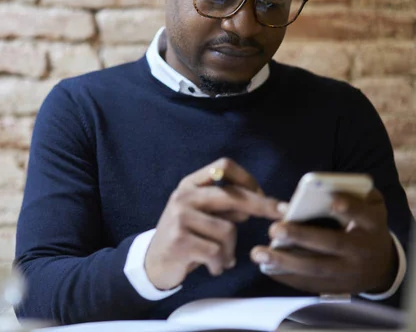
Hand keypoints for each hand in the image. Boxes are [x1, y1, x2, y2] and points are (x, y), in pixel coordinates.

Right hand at [145, 158, 285, 290]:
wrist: (153, 263)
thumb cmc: (185, 237)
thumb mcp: (202, 215)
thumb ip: (224, 207)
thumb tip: (257, 202)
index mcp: (190, 185)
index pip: (223, 167)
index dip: (247, 178)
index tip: (263, 194)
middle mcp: (183, 196)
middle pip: (232, 195)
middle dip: (262, 205)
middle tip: (282, 213)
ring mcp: (180, 217)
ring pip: (228, 231)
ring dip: (230, 251)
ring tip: (221, 259)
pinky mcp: (179, 241)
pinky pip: (217, 252)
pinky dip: (220, 264)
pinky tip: (213, 267)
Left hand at [251, 189, 396, 294]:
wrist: (381, 266)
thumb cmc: (363, 225)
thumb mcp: (365, 206)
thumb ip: (345, 194)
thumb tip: (305, 195)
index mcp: (372, 224)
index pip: (364, 214)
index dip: (351, 207)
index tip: (333, 202)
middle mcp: (362, 249)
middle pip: (333, 243)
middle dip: (302, 237)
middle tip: (274, 229)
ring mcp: (350, 272)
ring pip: (317, 268)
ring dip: (285, 262)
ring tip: (258, 253)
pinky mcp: (337, 287)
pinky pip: (310, 283)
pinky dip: (287, 276)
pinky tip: (266, 267)